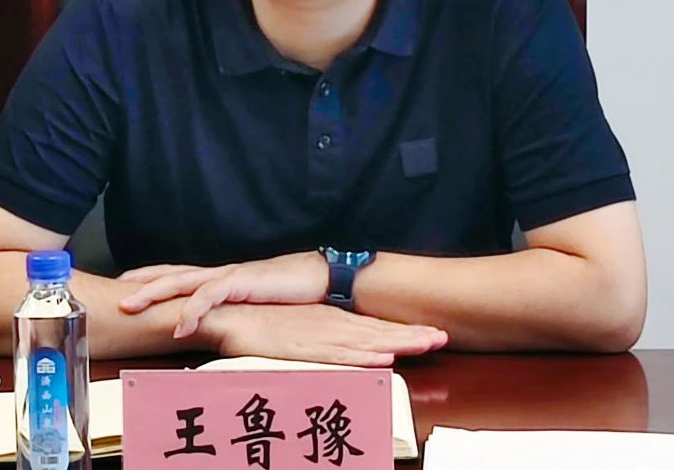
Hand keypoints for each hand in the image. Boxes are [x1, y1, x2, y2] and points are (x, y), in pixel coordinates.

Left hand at [118, 253, 327, 337]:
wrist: (319, 278)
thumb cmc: (287, 293)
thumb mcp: (250, 304)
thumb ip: (229, 311)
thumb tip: (211, 329)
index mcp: (218, 277)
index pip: (175, 274)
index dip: (147, 278)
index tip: (121, 286)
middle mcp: (218, 273)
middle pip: (169, 274)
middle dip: (139, 284)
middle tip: (112, 298)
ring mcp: (228, 275)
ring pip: (182, 282)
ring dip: (155, 294)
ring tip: (133, 308)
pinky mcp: (243, 282)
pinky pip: (211, 295)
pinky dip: (193, 310)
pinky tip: (180, 326)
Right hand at [199, 303, 448, 367]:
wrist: (231, 314)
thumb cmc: (262, 324)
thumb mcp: (301, 331)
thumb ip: (324, 338)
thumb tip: (349, 348)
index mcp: (332, 321)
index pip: (376, 327)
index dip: (405, 330)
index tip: (432, 332)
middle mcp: (331, 327)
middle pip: (379, 333)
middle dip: (412, 335)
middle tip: (443, 336)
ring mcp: (319, 337)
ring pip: (366, 343)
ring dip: (398, 343)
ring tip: (426, 343)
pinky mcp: (304, 349)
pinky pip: (338, 355)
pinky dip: (362, 357)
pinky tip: (383, 358)